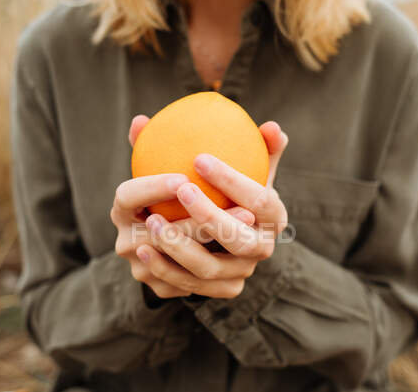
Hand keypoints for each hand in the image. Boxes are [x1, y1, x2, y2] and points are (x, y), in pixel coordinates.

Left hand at [135, 121, 288, 298]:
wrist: (231, 233)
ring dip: (179, 245)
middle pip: (240, 240)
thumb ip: (253, 144)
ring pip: (210, 268)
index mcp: (275, 216)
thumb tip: (271, 125)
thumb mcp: (245, 164)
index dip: (233, 181)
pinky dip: (166, 268)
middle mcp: (263, 249)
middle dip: (210, 217)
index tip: (199, 158)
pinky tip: (142, 247)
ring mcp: (241, 274)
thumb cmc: (234, 187)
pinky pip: (191, 285)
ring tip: (149, 221)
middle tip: (181, 191)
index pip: (261, 200)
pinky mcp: (220, 290)